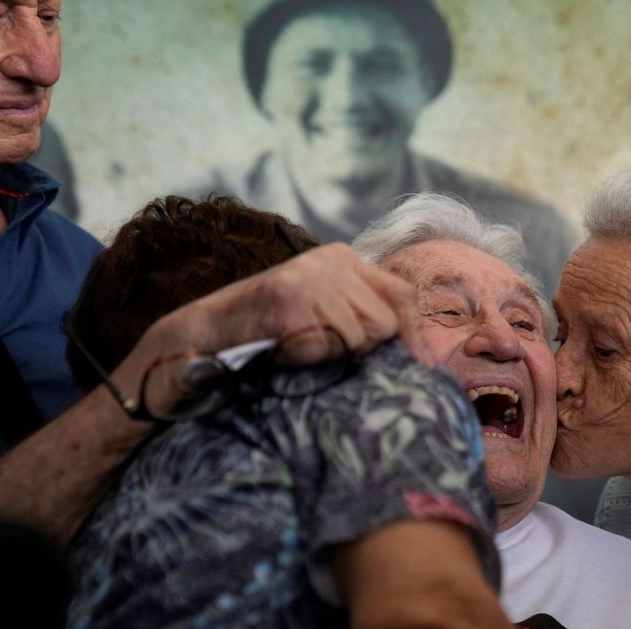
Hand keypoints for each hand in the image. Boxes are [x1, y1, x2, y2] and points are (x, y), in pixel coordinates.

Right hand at [139, 242, 432, 414]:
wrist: (208, 332)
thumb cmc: (272, 330)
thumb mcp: (325, 310)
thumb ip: (364, 314)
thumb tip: (422, 355)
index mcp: (343, 258)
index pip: (403, 295)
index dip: (412, 335)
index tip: (421, 367)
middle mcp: (330, 261)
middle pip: (385, 322)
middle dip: (363, 347)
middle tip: (325, 349)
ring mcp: (309, 279)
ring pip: (360, 338)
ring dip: (334, 355)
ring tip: (300, 345)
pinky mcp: (290, 301)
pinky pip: (328, 347)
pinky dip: (309, 359)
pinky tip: (285, 348)